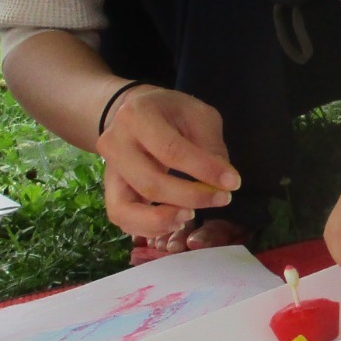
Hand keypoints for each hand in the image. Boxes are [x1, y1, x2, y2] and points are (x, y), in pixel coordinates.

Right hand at [95, 86, 241, 240]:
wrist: (136, 113)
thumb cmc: (172, 113)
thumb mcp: (198, 115)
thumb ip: (210, 146)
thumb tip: (222, 181)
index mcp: (137, 116)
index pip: (171, 150)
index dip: (203, 170)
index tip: (232, 182)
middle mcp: (114, 143)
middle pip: (150, 183)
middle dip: (191, 197)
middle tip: (222, 198)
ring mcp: (108, 170)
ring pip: (126, 209)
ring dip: (164, 220)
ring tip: (192, 215)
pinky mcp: (109, 191)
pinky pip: (122, 219)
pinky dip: (149, 228)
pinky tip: (175, 221)